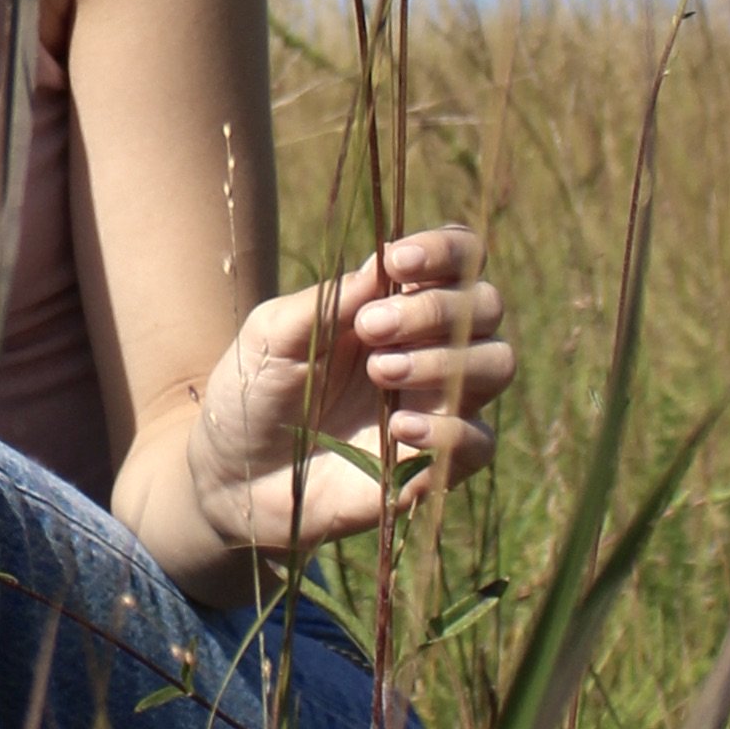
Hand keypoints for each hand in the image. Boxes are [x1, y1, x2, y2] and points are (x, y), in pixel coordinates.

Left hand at [184, 222, 513, 551]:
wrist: (233, 477)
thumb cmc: (253, 392)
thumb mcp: (272, 335)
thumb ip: (328, 300)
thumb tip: (381, 264)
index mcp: (395, 303)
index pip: (459, 258)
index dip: (445, 251)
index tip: (396, 261)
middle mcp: (429, 347)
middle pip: (485, 306)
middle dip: (435, 308)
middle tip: (369, 328)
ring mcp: (437, 404)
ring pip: (496, 364)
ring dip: (444, 360)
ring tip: (381, 372)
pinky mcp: (436, 463)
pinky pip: (480, 441)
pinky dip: (450, 430)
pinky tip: (399, 430)